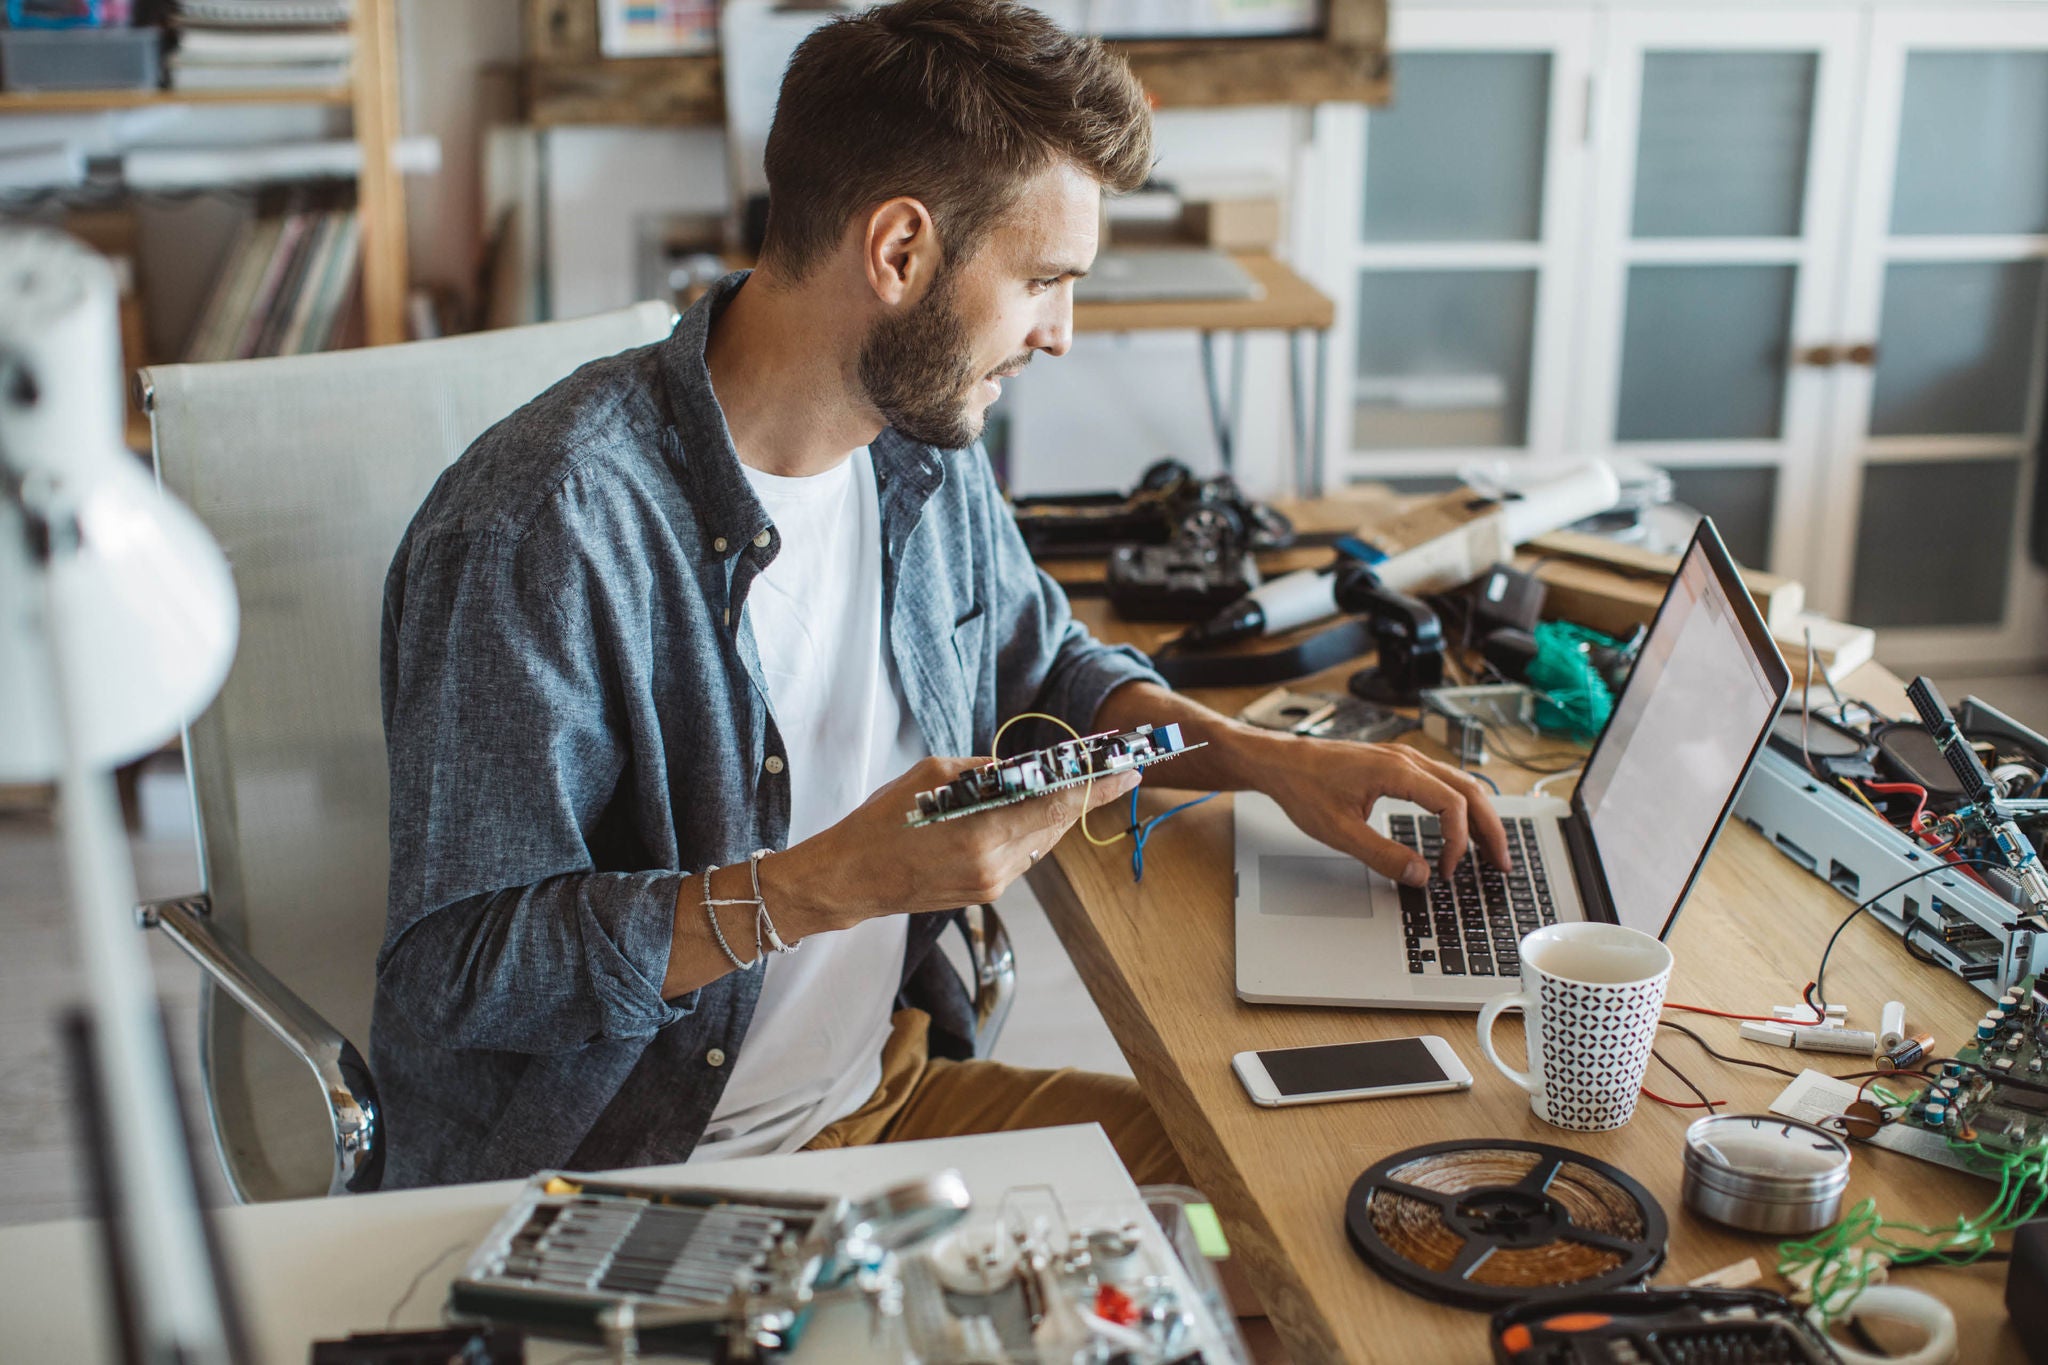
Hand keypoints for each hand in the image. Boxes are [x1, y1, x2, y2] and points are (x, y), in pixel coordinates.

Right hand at [762, 755, 1141, 932]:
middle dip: (1084, 797)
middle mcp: (995, 864)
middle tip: (1112, 772)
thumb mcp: (932, 774)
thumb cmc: (881, 820)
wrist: (851, 878)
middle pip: (1057, 825)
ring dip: (1055, 814)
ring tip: (1070, 787)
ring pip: (1042, 842)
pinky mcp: (985, 893)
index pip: (1057, 805)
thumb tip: (1025, 768)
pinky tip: (1026, 813)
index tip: (1127, 770)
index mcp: (981, 830)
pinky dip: (1030, 831)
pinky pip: (1022, 856)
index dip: (1097, 787)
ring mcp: (992, 884)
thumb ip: (986, 771)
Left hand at [1262, 740, 1509, 886]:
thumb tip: (1420, 875)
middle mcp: (1407, 759)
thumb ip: (1382, 855)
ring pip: (1460, 784)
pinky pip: (1443, 782)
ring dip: (1479, 816)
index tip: (1448, 869)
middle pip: (1470, 790)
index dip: (1459, 841)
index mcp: (1397, 771)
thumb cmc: (1304, 787)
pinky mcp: (1397, 764)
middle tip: (1501, 864)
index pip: (1453, 804)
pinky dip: (1461, 805)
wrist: (1281, 761)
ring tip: (1490, 850)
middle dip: (1490, 829)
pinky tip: (1461, 826)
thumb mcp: (1339, 832)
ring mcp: (1404, 759)